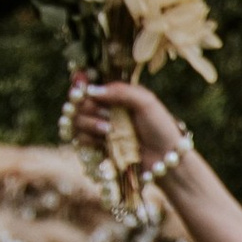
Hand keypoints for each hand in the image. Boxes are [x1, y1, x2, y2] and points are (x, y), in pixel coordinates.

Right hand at [74, 78, 191, 182]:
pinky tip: (105, 141)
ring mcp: (100, 127)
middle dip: (88, 107)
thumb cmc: (160, 126)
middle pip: (78, 102)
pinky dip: (89, 138)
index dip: (80, 83)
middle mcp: (105, 109)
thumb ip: (120, 91)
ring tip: (108, 129)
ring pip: (76, 120)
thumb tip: (91, 90)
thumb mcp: (145, 101)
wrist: (165, 157)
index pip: (89, 85)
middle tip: (107, 115)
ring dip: (89, 123)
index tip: (79, 85)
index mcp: (116, 94)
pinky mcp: (98, 146)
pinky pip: (80, 139)